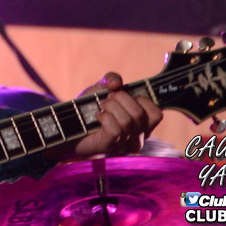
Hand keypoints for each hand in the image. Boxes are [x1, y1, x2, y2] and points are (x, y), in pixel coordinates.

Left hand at [47, 73, 162, 161]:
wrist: (69, 122)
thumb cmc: (90, 106)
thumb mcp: (101, 87)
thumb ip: (111, 78)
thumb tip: (116, 84)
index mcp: (142, 122)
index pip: (156, 113)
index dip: (140, 99)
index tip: (123, 95)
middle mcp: (138, 136)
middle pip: (139, 114)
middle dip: (120, 99)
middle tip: (107, 99)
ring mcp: (125, 144)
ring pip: (127, 122)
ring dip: (110, 108)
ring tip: (101, 107)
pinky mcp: (111, 147)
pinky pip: (116, 131)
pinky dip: (104, 118)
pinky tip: (98, 117)